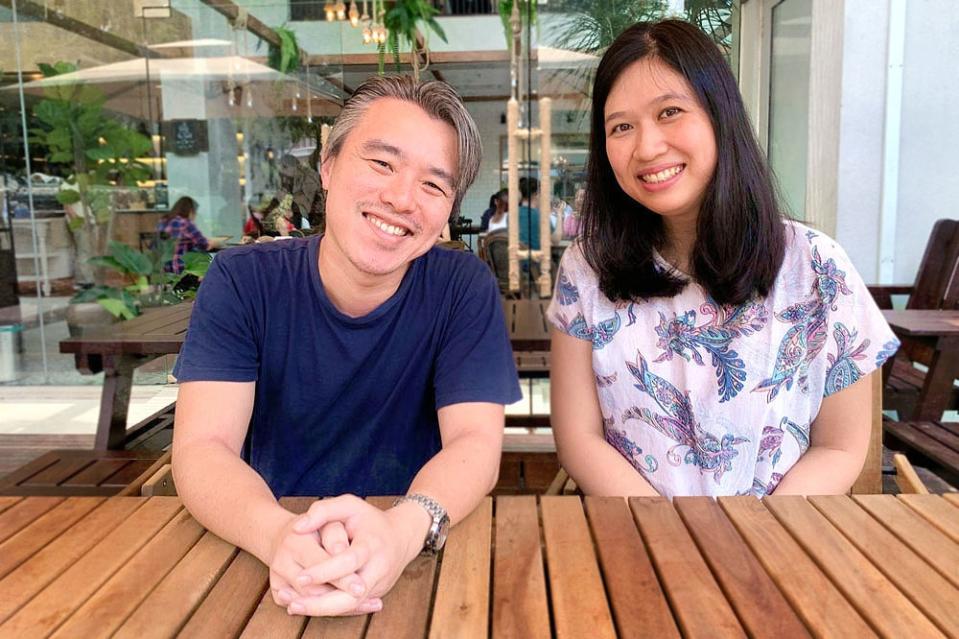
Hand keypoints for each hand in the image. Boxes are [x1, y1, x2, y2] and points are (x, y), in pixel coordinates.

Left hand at [288, 495, 430, 615]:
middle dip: (322, 603)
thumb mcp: (350, 505)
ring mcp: (379, 585)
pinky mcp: (375, 594)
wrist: (402, 536)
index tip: (300, 577)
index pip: (349, 561)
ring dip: (323, 610)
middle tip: (294, 604)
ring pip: (351, 606)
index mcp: (372, 545)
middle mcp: (379, 569)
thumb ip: (323, 510)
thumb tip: (297, 528)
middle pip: (352, 595)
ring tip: (295, 607)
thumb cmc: (370, 520)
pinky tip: (308, 606)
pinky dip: (330, 608)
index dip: (325, 571)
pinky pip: (352, 606)